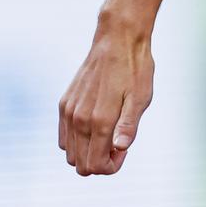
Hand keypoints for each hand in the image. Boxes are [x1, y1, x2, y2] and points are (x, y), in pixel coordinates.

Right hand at [58, 16, 153, 175]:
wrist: (117, 40)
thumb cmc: (134, 69)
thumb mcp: (141, 97)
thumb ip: (129, 126)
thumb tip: (120, 148)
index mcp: (98, 120)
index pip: (94, 166)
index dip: (111, 166)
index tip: (123, 149)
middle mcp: (77, 119)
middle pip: (79, 164)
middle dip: (100, 161)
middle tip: (118, 140)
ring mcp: (68, 111)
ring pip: (70, 153)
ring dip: (88, 151)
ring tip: (109, 131)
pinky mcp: (64, 104)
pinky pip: (64, 136)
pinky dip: (78, 140)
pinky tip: (96, 125)